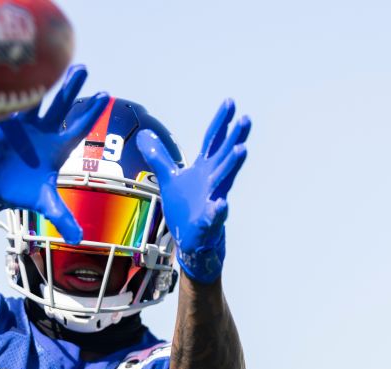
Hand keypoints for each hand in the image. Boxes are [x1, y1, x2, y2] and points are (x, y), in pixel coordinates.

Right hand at [0, 65, 107, 243]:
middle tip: (82, 68)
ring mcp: (21, 127)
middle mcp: (42, 131)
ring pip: (33, 102)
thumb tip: (78, 238)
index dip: (90, 112)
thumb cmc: (24, 190)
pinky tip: (12, 89)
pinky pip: (4, 113)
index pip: (78, 126)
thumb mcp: (45, 203)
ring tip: (46, 68)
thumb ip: (62, 216)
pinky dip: (7, 103)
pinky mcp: (0, 129)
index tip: (105, 95)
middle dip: (70, 87)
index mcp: (57, 146)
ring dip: (39, 87)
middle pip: (59, 106)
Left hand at [137, 99, 249, 283]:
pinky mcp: (208, 224)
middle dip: (235, 137)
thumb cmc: (186, 211)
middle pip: (224, 156)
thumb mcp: (170, 179)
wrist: (194, 244)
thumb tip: (145, 135)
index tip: (230, 102)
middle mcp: (212, 183)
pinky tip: (220, 204)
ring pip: (224, 182)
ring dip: (232, 165)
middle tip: (246, 119)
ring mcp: (212, 202)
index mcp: (204, 171)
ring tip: (241, 149)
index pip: (213, 142)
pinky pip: (214, 216)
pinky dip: (217, 211)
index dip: (221, 122)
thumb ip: (159, 157)